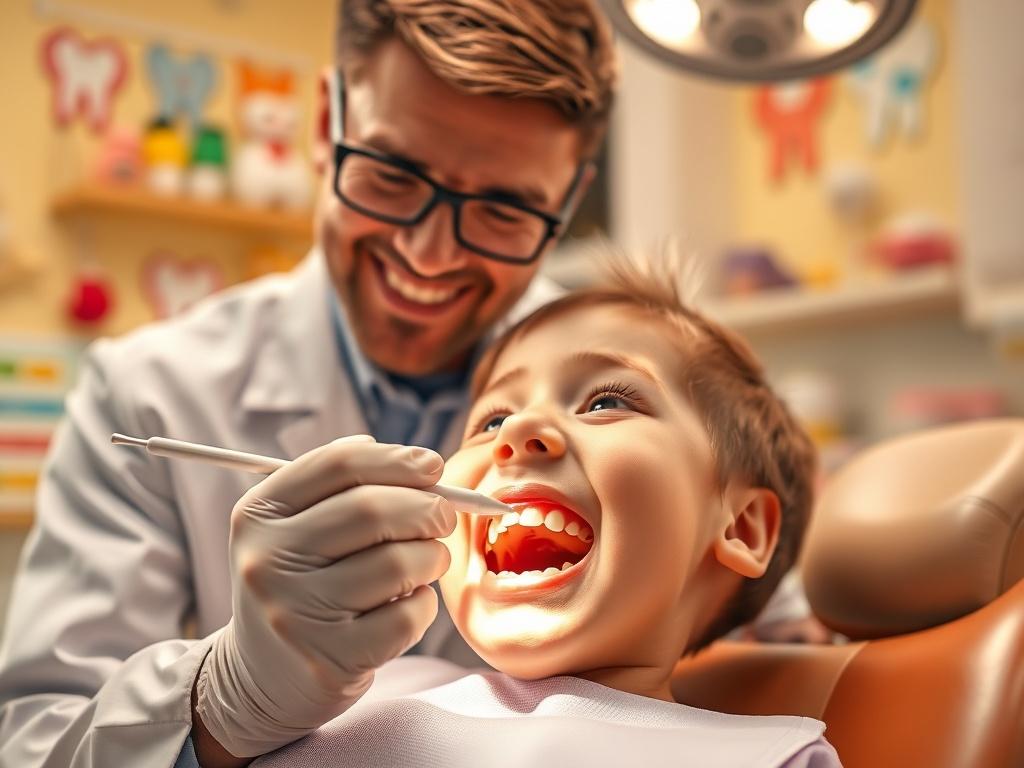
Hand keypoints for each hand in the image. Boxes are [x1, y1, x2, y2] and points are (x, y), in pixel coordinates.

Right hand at [193, 435, 454, 759]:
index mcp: (258, 515)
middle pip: (372, 509)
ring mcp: (296, 615)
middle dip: (426, 507)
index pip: (339, 464)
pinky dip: (424, 604)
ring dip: (432, 557)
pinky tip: (408, 603)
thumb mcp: (294, 528)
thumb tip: (417, 461)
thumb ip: (345, 487)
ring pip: (398, 563)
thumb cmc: (300, 584)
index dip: (397, 459)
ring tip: (428, 560)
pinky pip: (407, 616)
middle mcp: (267, 561)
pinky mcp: (330, 661)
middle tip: (443, 516)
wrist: (261, 679)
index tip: (432, 467)